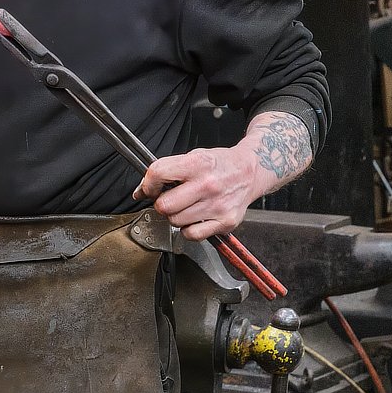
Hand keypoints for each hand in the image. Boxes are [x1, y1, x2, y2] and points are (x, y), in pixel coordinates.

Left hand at [132, 145, 261, 242]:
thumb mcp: (192, 157)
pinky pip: (192, 235)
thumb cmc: (219, 165)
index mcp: (198, 164)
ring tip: (186, 206)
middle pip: (165, 205)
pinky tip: (194, 218)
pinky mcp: (226, 222)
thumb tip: (140, 191)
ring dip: (175, 216)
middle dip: (161, 203)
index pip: (158, 174)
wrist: (250, 171)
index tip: (151, 188)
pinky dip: (188, 230)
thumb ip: (166, 171)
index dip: (149, 184)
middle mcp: (208, 185)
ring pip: (176, 221)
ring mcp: (218, 205)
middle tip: (169, 199)